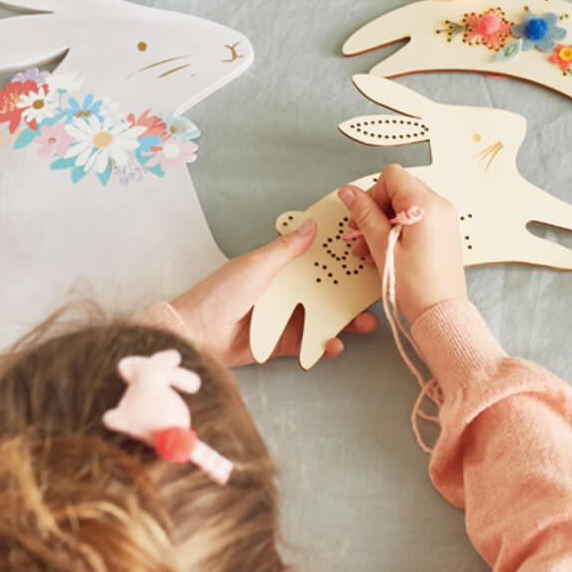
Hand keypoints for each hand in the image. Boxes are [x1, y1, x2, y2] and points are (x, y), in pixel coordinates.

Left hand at [169, 217, 376, 367]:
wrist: (197, 332)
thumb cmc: (221, 293)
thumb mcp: (257, 265)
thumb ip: (287, 249)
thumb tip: (312, 226)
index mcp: (281, 268)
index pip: (317, 262)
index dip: (341, 261)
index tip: (366, 260)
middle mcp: (287, 291)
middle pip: (327, 291)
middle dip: (351, 295)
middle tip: (374, 296)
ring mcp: (286, 318)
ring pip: (324, 318)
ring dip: (345, 322)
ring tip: (365, 325)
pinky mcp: (282, 343)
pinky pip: (309, 343)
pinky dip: (324, 345)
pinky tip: (335, 345)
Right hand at [339, 165, 466, 326]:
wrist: (441, 313)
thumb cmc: (416, 287)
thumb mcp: (382, 247)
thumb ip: (365, 214)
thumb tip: (350, 193)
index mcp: (426, 205)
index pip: (392, 176)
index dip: (373, 194)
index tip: (364, 218)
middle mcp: (440, 206)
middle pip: (399, 189)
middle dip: (376, 209)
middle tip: (362, 235)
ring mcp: (444, 219)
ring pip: (406, 205)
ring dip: (384, 222)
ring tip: (370, 249)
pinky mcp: (444, 232)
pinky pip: (417, 219)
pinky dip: (399, 229)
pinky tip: (386, 251)